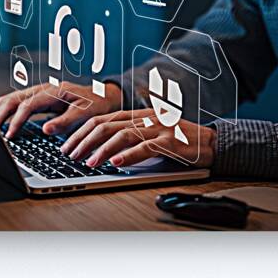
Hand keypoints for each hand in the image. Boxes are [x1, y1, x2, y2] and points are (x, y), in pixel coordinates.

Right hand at [0, 81, 121, 138]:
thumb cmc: (96, 105)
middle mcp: (42, 89)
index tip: (10, 136)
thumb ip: (66, 122)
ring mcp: (38, 92)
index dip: (16, 121)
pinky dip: (3, 112)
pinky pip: (14, 103)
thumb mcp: (85, 114)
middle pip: (12, 99)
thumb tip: (45, 130)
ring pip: (10, 99)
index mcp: (53, 91)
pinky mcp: (36, 98)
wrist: (104, 95)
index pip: (27, 106)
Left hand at [61, 109, 216, 168]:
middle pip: (106, 125)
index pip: (102, 119)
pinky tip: (115, 163)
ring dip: (102, 150)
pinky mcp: (169, 141)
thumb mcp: (150, 135)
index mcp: (137, 114)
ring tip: (88, 163)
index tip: (67, 146)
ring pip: (122, 135)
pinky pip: (144, 147)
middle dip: (84, 141)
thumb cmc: (179, 141)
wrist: (210, 142)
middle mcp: (144, 118)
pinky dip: (128, 155)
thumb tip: (104, 153)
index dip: (81, 132)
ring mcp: (157, 128)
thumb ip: (130, 138)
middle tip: (69, 155)